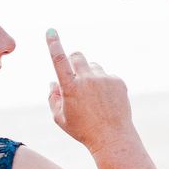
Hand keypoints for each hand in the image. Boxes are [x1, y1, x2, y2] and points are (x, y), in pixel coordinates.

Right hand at [46, 29, 136, 152]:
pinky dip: (103, 83)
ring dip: (89, 74)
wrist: (112, 138)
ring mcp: (105, 79)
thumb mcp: (60, 117)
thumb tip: (53, 81)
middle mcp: (88, 79)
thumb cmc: (82, 129)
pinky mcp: (118, 81)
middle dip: (73, 61)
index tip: (50, 31)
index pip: (59, 60)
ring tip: (92, 96)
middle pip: (77, 56)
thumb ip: (53, 97)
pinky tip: (105, 100)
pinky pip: (106, 75)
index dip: (53, 44)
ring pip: (93, 66)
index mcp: (70, 87)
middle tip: (74, 73)